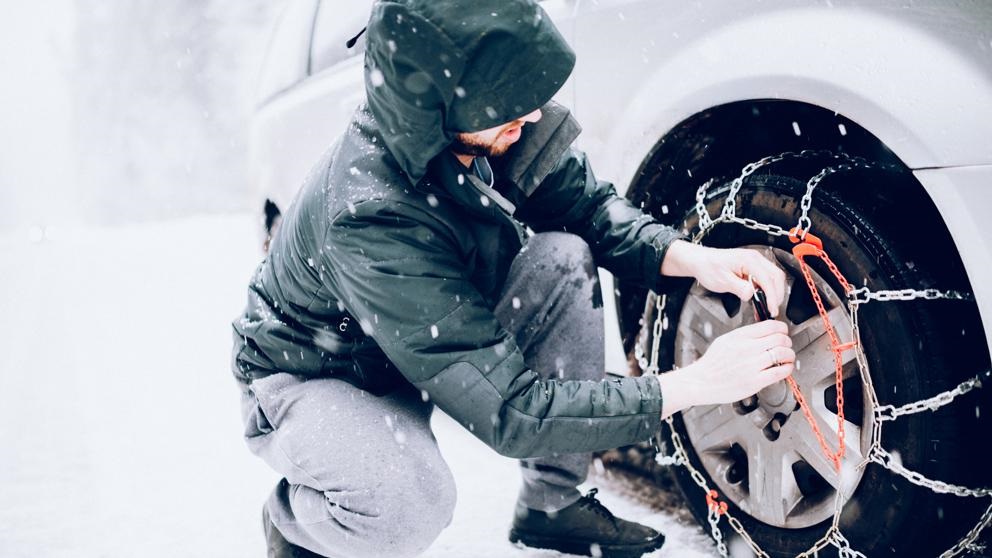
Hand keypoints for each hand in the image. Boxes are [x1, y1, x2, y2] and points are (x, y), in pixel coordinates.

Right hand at [657, 320, 794, 417]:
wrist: (700, 382)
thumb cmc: (712, 364)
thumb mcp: (725, 340)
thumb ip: (744, 335)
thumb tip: (765, 332)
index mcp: (740, 336)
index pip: (771, 326)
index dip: (782, 329)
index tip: (783, 333)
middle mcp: (747, 348)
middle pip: (780, 339)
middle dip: (787, 342)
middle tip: (786, 346)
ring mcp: (752, 365)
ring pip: (783, 354)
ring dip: (790, 355)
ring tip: (787, 358)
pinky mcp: (755, 381)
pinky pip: (780, 372)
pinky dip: (787, 369)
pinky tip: (785, 369)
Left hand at [661, 240, 786, 317]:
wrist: (700, 261)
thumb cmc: (708, 267)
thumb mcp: (722, 281)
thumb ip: (738, 288)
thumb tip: (751, 294)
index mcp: (749, 260)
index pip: (768, 279)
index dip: (772, 296)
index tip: (772, 309)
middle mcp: (755, 258)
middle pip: (776, 276)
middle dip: (777, 294)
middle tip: (772, 309)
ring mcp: (755, 261)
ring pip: (774, 276)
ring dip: (774, 291)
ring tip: (769, 305)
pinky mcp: (753, 266)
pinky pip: (766, 277)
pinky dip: (768, 288)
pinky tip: (763, 298)